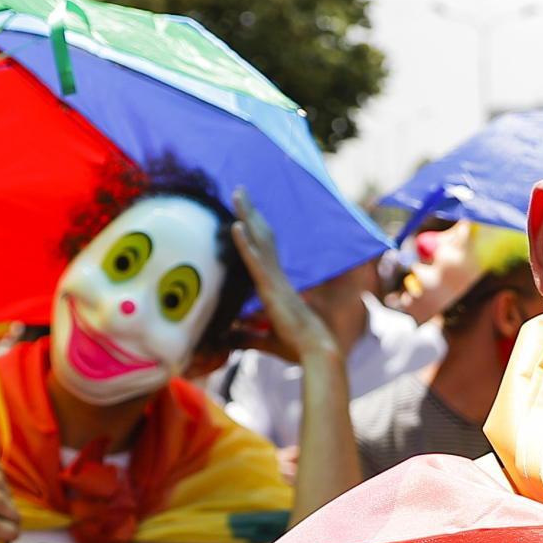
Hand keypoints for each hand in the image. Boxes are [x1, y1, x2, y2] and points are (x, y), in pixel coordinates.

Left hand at [228, 188, 341, 370]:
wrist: (316, 352)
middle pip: (262, 237)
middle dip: (250, 213)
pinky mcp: (271, 288)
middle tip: (240, 190)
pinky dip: (245, 243)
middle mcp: (276, 277)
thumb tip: (226, 339)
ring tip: (237, 193)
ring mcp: (274, 280)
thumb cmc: (296, 347)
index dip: (255, 231)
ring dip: (247, 216)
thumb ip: (246, 337)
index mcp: (277, 286)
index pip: (264, 251)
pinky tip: (236, 225)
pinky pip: (255, 261)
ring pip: (259, 241)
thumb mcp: (264, 341)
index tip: (245, 213)